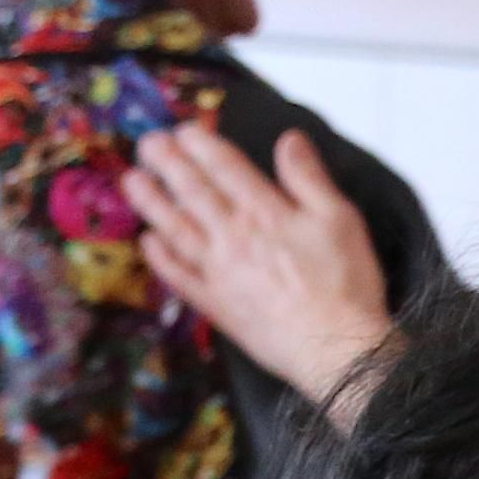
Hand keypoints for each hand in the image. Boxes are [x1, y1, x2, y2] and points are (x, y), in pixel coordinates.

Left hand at [126, 124, 391, 408]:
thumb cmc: (346, 284)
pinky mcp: (216, 305)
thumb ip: (309, 178)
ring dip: (152, 203)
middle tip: (146, 143)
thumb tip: (289, 139)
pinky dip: (161, 259)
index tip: (183, 129)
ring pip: (176, 229)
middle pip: (193, 192)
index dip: (201, 145)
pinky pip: (179, 277)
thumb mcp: (340, 219)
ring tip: (132, 181)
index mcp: (265, 212)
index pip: (225, 168)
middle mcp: (234, 236)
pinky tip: (149, 243)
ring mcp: (219, 272)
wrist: (336, 348)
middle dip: (167, 163)